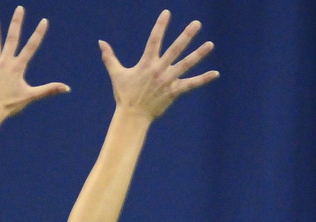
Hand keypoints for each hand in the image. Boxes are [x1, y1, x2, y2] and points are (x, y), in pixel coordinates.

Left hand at [0, 7, 69, 122]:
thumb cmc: (11, 105)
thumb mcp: (31, 96)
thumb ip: (49, 89)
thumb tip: (67, 88)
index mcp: (18, 67)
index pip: (31, 47)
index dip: (38, 33)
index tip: (43, 21)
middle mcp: (5, 62)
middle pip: (12, 38)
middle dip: (16, 22)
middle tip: (19, 8)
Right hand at [99, 9, 218, 120]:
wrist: (133, 116)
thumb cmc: (124, 95)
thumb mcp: (116, 74)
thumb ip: (110, 57)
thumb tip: (100, 42)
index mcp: (146, 63)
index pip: (154, 39)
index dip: (161, 26)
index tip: (167, 13)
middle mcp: (159, 69)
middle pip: (175, 49)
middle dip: (186, 36)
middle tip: (197, 24)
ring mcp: (168, 80)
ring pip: (186, 64)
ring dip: (199, 54)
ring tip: (210, 44)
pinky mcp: (174, 91)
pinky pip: (191, 84)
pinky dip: (203, 79)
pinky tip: (215, 73)